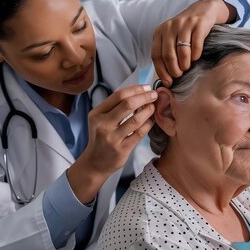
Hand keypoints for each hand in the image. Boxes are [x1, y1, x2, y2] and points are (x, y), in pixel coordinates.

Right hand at [68, 84, 156, 202]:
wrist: (94, 163)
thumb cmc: (101, 137)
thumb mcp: (100, 120)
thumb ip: (115, 107)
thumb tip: (138, 92)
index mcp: (96, 114)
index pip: (118, 95)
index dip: (135, 89)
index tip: (147, 87)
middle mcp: (103, 125)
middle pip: (127, 104)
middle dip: (144, 97)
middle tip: (154, 95)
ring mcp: (112, 138)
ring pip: (135, 119)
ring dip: (148, 111)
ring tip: (154, 106)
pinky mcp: (122, 149)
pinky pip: (139, 133)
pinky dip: (148, 124)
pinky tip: (151, 120)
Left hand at [151, 0, 235, 85]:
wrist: (202, 10)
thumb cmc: (184, 30)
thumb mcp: (170, 38)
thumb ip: (166, 53)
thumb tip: (166, 80)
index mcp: (159, 32)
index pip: (156, 55)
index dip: (161, 71)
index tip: (168, 81)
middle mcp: (169, 27)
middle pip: (168, 55)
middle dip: (174, 70)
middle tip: (179, 75)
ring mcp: (184, 24)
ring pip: (182, 52)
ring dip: (185, 64)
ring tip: (187, 68)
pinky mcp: (198, 24)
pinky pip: (196, 45)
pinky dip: (195, 55)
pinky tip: (196, 58)